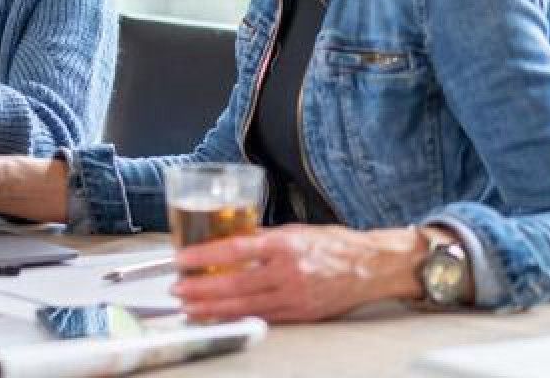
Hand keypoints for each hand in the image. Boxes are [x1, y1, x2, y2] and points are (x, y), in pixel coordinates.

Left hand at [170, 225, 425, 322]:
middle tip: (178, 289)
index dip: (205, 256)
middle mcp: (289, 272)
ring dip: (213, 309)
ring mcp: (295, 296)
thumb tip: (229, 240)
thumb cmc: (334, 245)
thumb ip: (263, 237)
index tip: (182, 259)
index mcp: (285, 245)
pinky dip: (238, 318)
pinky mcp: (300, 314)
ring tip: (190, 308)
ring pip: (244, 307)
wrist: (371, 267)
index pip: (236, 250)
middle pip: (235, 284)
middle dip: (202, 289)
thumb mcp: (296, 231)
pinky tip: (220, 318)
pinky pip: (263, 317)